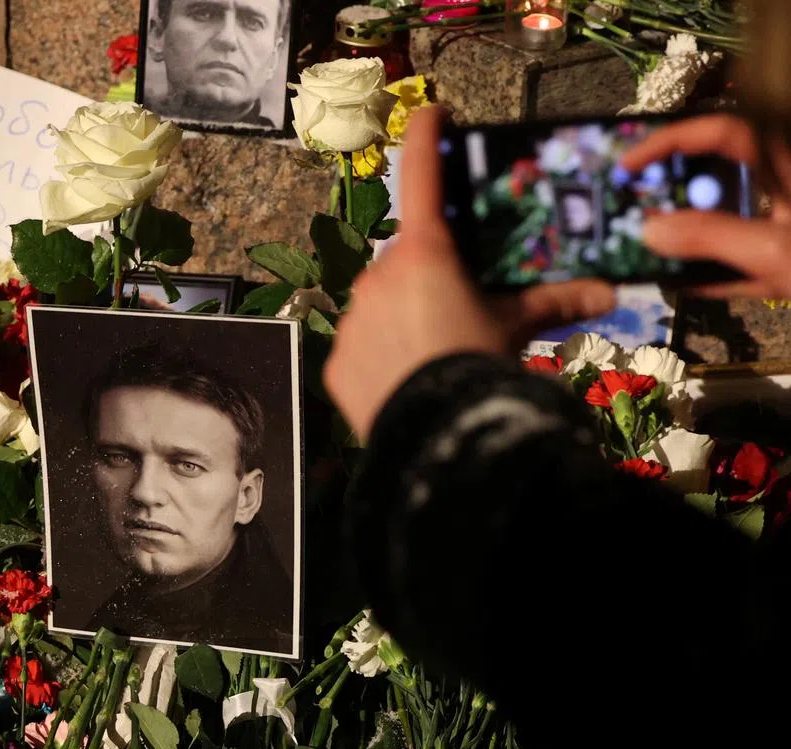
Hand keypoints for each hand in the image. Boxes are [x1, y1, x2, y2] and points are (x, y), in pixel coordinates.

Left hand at [324, 108, 616, 440]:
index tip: (430, 114)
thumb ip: (555, 302)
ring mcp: (353, 318)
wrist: (436, 438)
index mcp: (425, 254)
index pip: (422, 177)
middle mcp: (379, 275)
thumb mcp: (516, 329)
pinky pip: (363, 344)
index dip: (427, 139)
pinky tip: (407, 377)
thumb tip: (606, 292)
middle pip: (407, 258)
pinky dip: (383, 352)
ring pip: (382, 301)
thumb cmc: (477, 366)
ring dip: (405, 313)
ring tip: (437, 350)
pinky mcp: (338, 359)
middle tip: (458, 304)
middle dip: (430, 272)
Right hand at [621, 113, 790, 298]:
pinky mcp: (790, 264)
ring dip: (688, 231)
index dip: (673, 139)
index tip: (629, 164)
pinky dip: (712, 271)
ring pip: (731, 217)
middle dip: (674, 186)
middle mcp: (790, 190)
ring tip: (649, 246)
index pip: (724, 130)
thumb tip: (649, 230)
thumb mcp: (777, 254)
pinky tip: (683, 285)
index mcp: (790, 168)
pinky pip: (744, 261)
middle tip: (634, 204)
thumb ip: (711, 239)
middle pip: (723, 172)